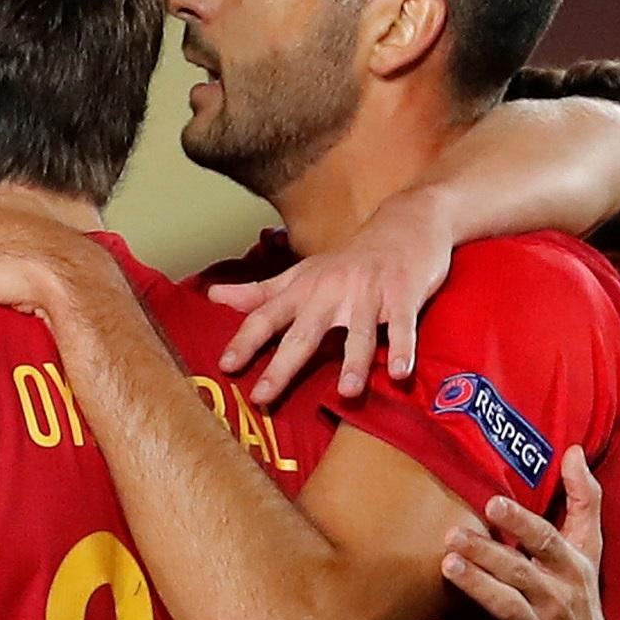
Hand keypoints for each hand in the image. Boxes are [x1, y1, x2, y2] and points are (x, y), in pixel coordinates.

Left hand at [210, 187, 466, 403]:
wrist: (406, 223)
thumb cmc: (348, 260)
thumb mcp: (302, 273)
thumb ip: (260, 292)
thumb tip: (213, 296)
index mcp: (304, 290)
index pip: (266, 317)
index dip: (245, 340)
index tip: (225, 366)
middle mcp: (332, 292)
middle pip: (304, 334)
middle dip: (282, 366)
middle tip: (262, 396)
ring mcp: (370, 294)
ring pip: (360, 333)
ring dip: (354, 362)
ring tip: (347, 392)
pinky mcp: (404, 295)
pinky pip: (403, 326)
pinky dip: (404, 348)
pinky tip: (399, 374)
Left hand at [419, 451, 619, 619]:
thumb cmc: (582, 602)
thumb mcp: (590, 552)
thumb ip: (584, 500)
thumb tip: (574, 451)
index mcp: (571, 570)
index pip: (547, 541)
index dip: (521, 523)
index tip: (494, 503)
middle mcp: (556, 600)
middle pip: (520, 572)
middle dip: (487, 553)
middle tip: (452, 534)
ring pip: (505, 608)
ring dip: (476, 587)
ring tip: (447, 566)